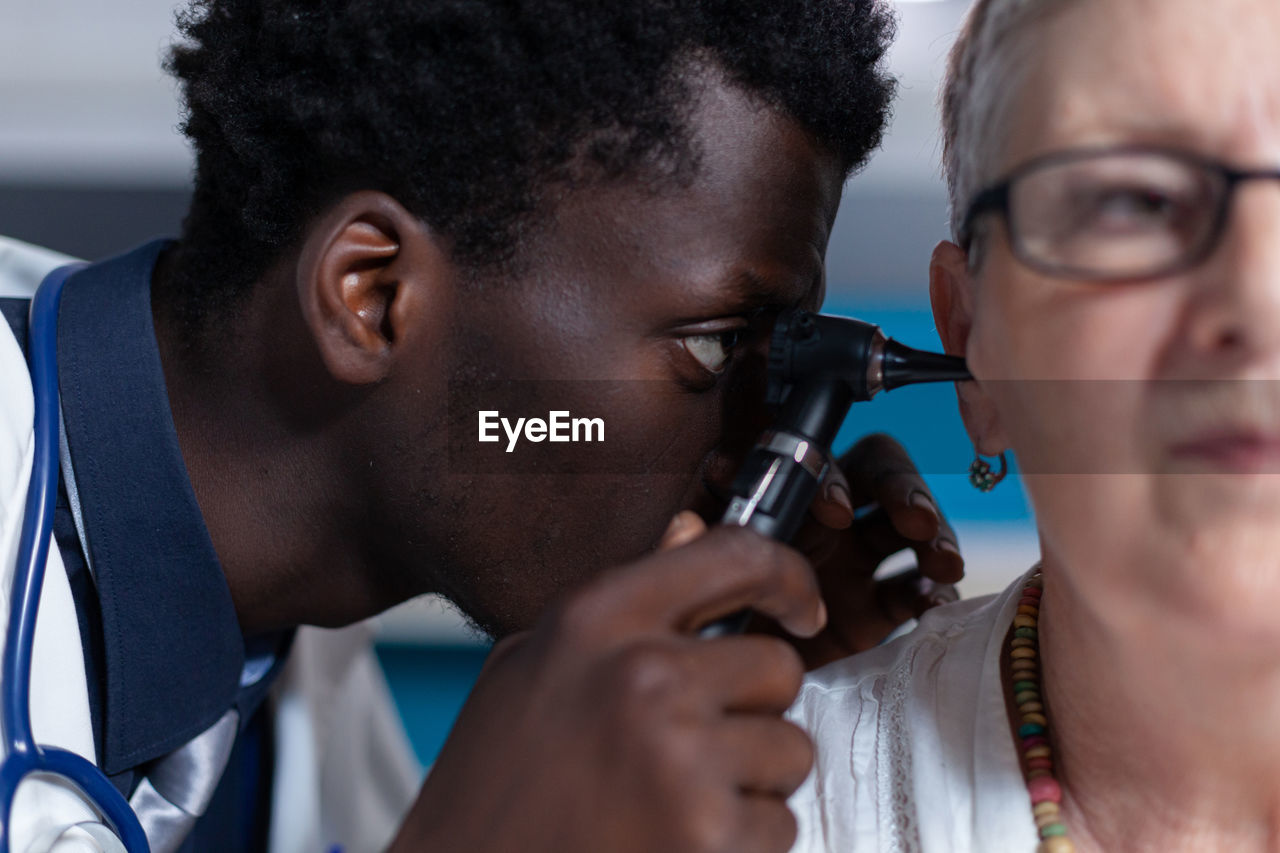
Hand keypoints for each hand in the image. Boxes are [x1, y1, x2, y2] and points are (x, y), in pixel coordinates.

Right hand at [389, 524, 824, 852]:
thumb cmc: (491, 785)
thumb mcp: (531, 663)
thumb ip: (622, 602)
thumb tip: (691, 532)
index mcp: (599, 619)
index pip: (736, 556)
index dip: (787, 577)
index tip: (799, 605)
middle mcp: (645, 676)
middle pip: (778, 666)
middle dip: (753, 706)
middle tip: (695, 741)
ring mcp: (681, 758)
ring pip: (791, 749)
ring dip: (753, 776)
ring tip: (677, 796)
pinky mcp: (709, 835)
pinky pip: (781, 822)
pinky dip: (744, 839)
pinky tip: (678, 839)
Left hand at [674, 433, 963, 669]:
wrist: (726, 691)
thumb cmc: (707, 624)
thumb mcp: (695, 587)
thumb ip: (691, 555)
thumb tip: (687, 521)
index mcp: (782, 506)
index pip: (818, 468)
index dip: (834, 481)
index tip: (836, 513)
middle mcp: (825, 524)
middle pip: (879, 478)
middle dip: (903, 491)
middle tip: (915, 523)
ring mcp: (855, 564)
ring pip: (908, 529)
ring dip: (933, 536)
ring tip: (940, 563)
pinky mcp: (877, 611)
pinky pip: (916, 591)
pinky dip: (932, 594)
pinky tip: (934, 606)